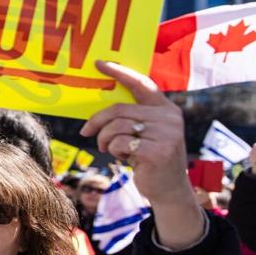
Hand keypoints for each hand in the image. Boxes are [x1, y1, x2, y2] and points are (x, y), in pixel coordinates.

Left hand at [79, 60, 191, 206]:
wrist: (169, 190)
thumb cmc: (151, 159)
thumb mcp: (146, 134)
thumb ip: (133, 118)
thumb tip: (100, 108)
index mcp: (167, 109)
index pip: (141, 84)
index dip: (120, 72)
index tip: (99, 64)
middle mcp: (170, 118)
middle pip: (120, 109)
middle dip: (98, 121)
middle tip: (86, 131)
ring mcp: (166, 135)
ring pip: (117, 126)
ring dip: (104, 138)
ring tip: (105, 147)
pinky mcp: (158, 152)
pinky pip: (120, 143)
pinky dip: (113, 150)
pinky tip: (122, 157)